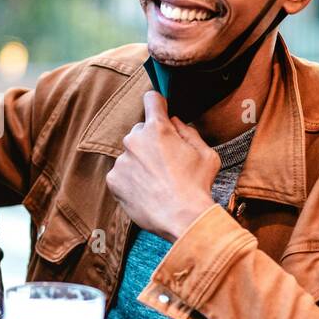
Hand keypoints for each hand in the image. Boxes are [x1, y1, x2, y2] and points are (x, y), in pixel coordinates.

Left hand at [105, 92, 218, 239]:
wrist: (182, 218)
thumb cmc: (197, 185)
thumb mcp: (206, 153)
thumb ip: (188, 131)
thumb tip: (174, 121)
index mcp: (158, 128)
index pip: (152, 99)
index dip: (157, 102)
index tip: (159, 107)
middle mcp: (134, 140)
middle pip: (141, 131)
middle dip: (151, 141)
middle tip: (166, 162)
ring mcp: (122, 160)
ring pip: (131, 154)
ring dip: (141, 162)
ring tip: (158, 182)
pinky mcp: (113, 179)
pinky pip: (122, 173)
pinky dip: (131, 180)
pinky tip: (147, 191)